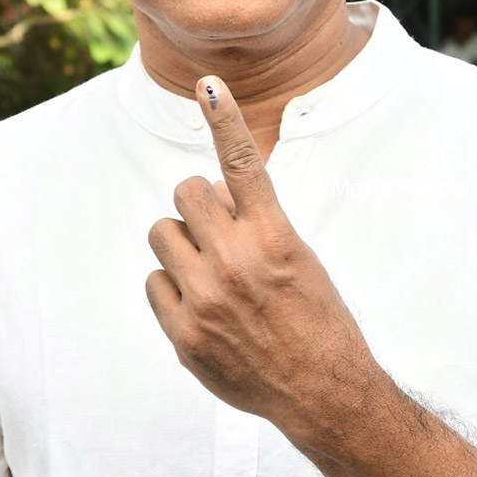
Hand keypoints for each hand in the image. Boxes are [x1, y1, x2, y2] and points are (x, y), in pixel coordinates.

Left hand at [146, 75, 379, 453]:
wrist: (322, 393)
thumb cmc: (316, 317)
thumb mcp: (300, 256)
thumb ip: (255, 222)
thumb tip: (213, 194)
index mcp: (274, 236)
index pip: (244, 163)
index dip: (225, 118)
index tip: (210, 84)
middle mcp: (236, 261)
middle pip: (185, 193)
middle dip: (198, 205)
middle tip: (218, 231)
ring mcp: (205, 299)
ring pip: (161, 232)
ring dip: (181, 241)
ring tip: (208, 268)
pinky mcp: (183, 334)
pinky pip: (153, 281)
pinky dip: (172, 286)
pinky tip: (200, 306)